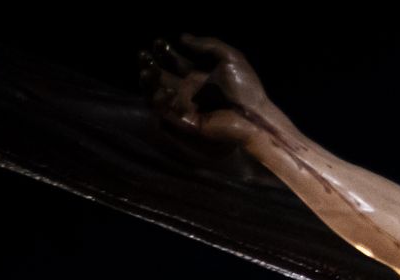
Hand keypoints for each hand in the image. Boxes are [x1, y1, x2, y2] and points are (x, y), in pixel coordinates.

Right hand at [139, 35, 274, 145]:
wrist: (255, 114)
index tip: (158, 42)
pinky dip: (162, 102)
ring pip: (159, 94)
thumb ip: (208, 45)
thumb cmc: (246, 88)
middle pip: (161, 77)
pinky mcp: (187, 121)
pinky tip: (164, 91)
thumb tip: (182, 37)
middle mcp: (190, 90)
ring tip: (146, 72)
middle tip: (143, 56)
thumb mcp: (229, 57)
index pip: (174, 62)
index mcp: (198, 75)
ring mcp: (187, 106)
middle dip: (150, 66)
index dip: (164, 52)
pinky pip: (167, 112)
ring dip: (150, 83)